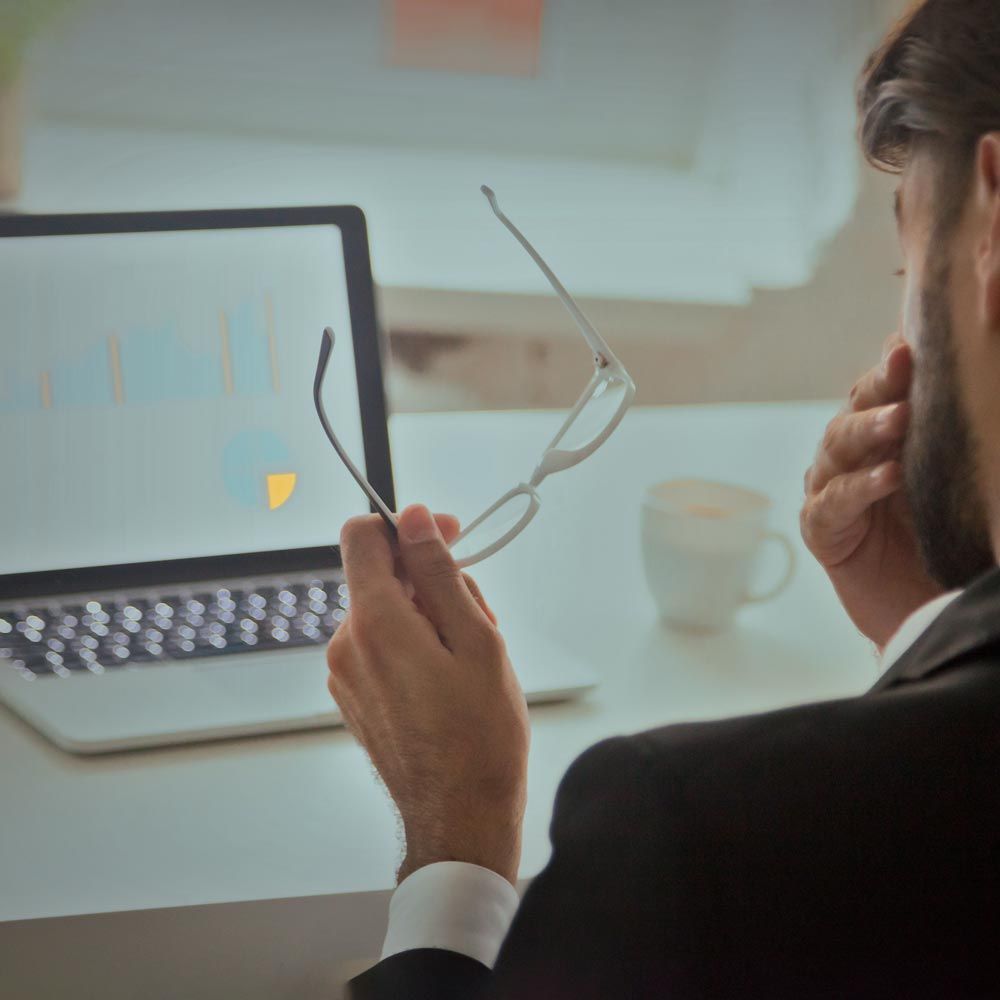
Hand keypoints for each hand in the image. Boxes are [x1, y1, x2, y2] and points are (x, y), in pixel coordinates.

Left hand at [327, 505, 529, 886]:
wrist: (460, 819)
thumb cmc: (480, 736)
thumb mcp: (477, 640)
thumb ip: (439, 572)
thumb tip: (414, 518)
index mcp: (374, 623)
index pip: (362, 536)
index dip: (407, 526)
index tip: (446, 538)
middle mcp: (346, 644)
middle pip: (381, 577)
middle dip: (430, 582)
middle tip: (480, 619)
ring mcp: (345, 675)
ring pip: (386, 614)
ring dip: (428, 618)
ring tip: (471, 660)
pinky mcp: (353, 697)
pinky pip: (380, 647)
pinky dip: (414, 646)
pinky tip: (449, 680)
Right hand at [801, 334, 943, 650]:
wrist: (929, 608)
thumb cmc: (951, 538)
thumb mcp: (964, 477)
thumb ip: (966, 431)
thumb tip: (988, 350)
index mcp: (884, 436)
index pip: (884, 387)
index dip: (895, 362)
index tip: (914, 341)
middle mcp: (853, 456)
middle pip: (856, 408)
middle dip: (879, 385)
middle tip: (903, 363)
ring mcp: (831, 490)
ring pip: (837, 447)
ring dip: (867, 430)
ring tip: (900, 420)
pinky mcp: (822, 530)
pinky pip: (833, 502)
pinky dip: (858, 488)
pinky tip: (887, 477)